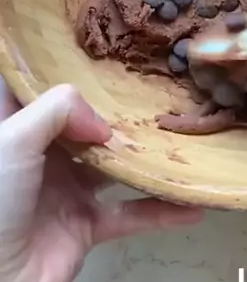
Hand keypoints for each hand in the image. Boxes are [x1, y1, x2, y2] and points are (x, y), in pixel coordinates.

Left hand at [0, 80, 202, 281]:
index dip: (63, 70)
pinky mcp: (85, 227)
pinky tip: (193, 205)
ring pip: (114, 165)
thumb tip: (103, 122)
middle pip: (85, 125)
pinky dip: (161, 212)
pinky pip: (130, 214)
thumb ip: (60, 109)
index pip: (39, 90)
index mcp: (18, 129)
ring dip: (145, 155)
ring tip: (179, 137)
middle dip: (116, 111)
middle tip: (152, 91)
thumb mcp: (14, 138)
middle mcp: (44, 156)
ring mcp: (66, 191)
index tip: (98, 54)